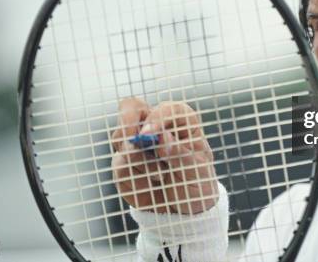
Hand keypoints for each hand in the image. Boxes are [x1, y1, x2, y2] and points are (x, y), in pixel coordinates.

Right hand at [111, 98, 218, 213]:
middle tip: (130, 141)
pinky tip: (150, 186)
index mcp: (180, 120)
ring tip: (160, 176)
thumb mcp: (196, 170)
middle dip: (127, 122)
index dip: (156, 118)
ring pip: (121, 139)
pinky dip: (135, 180)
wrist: (185, 209)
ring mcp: (137, 142)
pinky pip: (120, 167)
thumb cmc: (197, 182)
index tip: (148, 135)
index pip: (166, 109)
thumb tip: (163, 136)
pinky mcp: (123, 162)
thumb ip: (180, 153)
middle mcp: (156, 125)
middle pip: (131, 107)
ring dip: (139, 162)